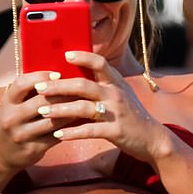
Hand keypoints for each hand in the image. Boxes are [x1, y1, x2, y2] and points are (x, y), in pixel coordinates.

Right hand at [0, 71, 73, 170]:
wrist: (2, 153)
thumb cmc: (15, 121)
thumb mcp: (15, 104)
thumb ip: (30, 91)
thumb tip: (59, 75)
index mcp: (7, 102)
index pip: (22, 84)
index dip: (41, 77)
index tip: (58, 74)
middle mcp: (11, 118)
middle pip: (40, 102)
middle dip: (62, 94)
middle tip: (80, 88)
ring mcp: (21, 135)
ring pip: (51, 121)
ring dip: (70, 112)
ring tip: (85, 104)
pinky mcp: (33, 149)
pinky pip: (55, 137)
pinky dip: (70, 128)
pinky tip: (81, 122)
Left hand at [31, 51, 164, 164]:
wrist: (152, 138)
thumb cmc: (130, 115)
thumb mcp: (120, 94)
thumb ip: (102, 85)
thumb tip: (75, 76)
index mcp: (116, 83)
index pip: (100, 63)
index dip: (83, 57)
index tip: (65, 55)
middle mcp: (116, 94)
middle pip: (83, 85)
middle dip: (58, 86)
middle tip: (39, 88)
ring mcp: (116, 113)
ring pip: (82, 108)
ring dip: (60, 110)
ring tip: (43, 112)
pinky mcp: (115, 131)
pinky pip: (89, 131)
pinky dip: (71, 133)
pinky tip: (57, 135)